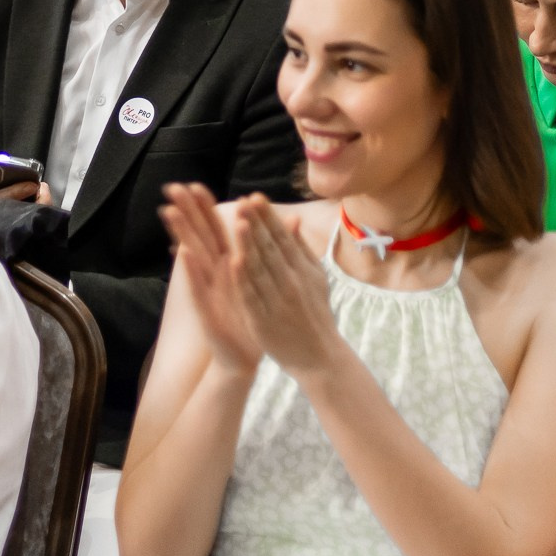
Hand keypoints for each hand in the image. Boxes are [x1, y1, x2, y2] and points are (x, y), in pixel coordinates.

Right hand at [159, 183, 263, 377]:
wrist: (243, 355)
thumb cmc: (250, 316)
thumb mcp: (259, 281)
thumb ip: (264, 251)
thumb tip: (276, 221)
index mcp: (228, 263)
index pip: (215, 229)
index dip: (205, 208)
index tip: (195, 184)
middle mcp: (215, 273)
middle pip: (200, 235)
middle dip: (187, 212)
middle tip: (171, 188)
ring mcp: (207, 289)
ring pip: (193, 256)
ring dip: (182, 233)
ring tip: (169, 211)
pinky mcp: (205, 309)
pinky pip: (198, 286)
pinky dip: (190, 269)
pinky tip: (182, 252)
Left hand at [232, 197, 345, 377]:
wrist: (320, 358)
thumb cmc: (316, 314)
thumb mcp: (316, 279)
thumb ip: (302, 250)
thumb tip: (293, 221)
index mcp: (303, 270)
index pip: (283, 239)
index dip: (268, 218)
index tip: (255, 197)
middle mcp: (291, 282)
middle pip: (270, 249)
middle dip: (256, 224)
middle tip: (243, 200)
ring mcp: (277, 301)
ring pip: (260, 269)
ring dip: (249, 244)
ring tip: (237, 221)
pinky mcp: (264, 320)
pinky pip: (252, 296)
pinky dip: (244, 279)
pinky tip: (234, 261)